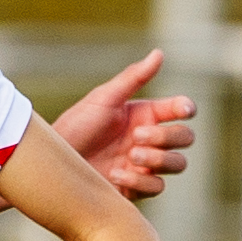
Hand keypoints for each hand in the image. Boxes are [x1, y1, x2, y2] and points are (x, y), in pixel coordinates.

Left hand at [50, 50, 195, 202]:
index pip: (180, 110)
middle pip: (185, 138)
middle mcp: (150, 139)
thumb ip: (134, 77)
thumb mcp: (104, 98)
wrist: (54, 162)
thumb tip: (159, 53)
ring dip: (159, 159)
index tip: (182, 110)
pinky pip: (156, 187)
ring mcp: (145, 164)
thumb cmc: (77, 125)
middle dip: (168, 137)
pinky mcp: (136, 188)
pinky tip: (116, 174)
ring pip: (177, 164)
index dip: (187, 108)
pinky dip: (140, 181)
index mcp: (146, 114)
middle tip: (138, 136)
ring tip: (130, 155)